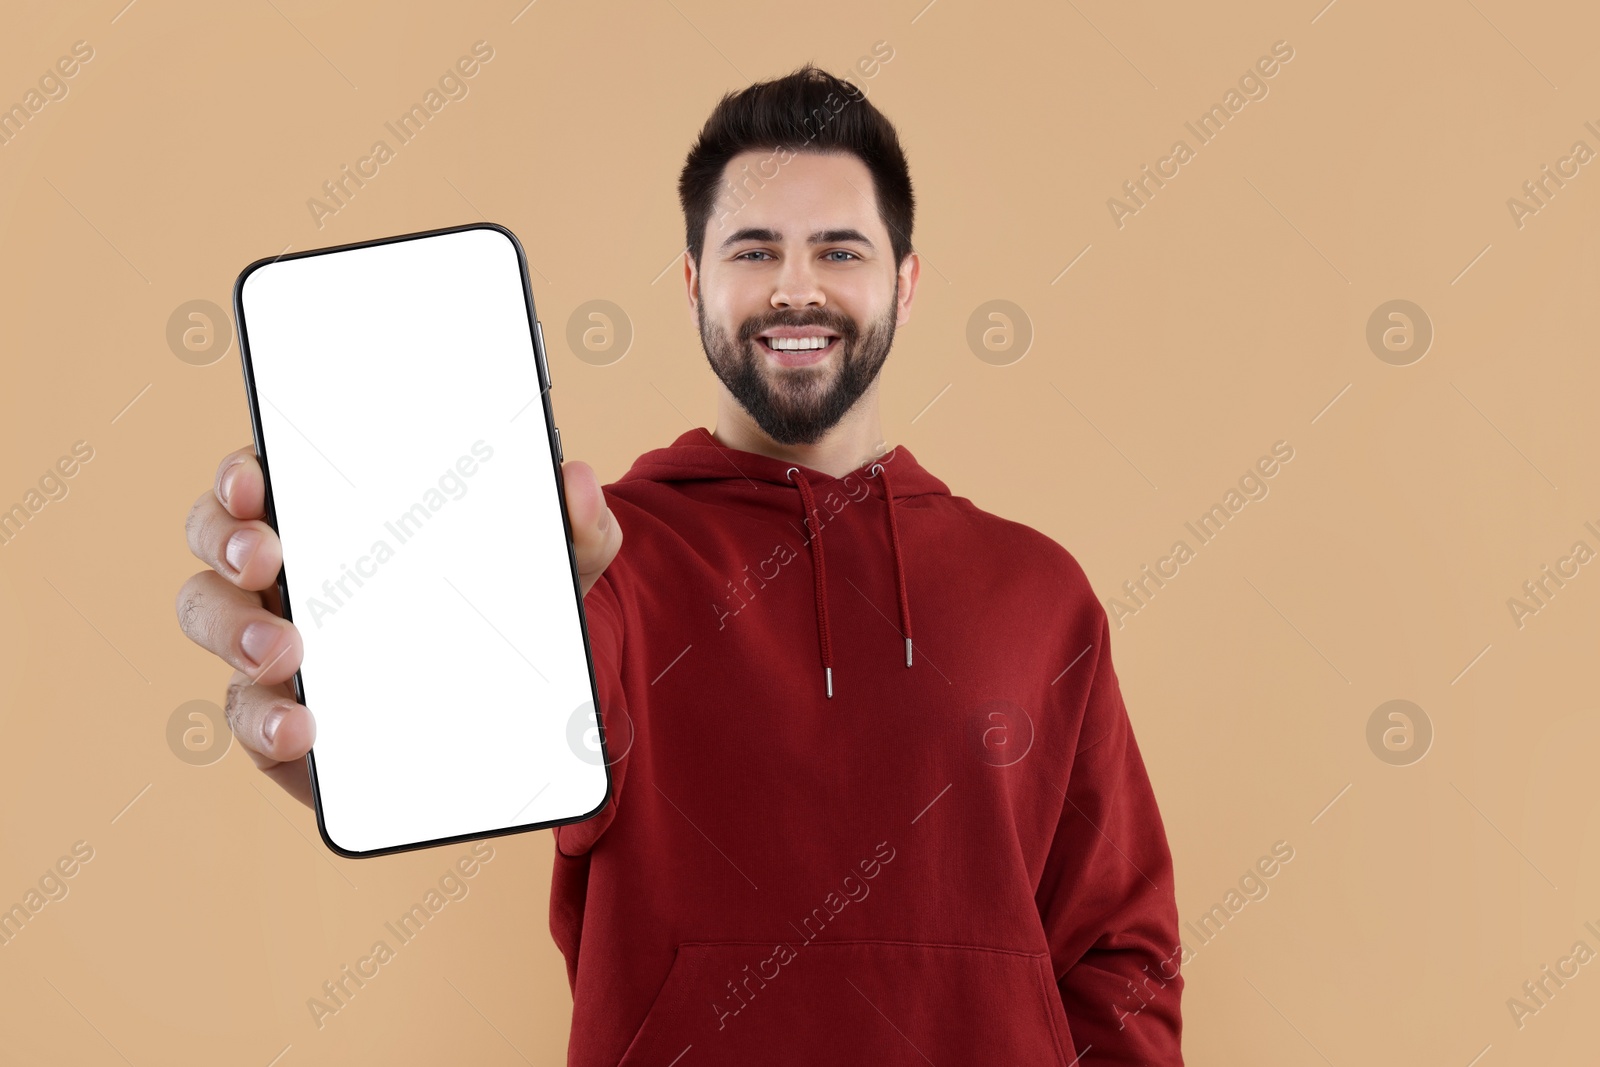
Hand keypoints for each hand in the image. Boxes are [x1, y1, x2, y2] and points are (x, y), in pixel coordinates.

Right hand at [176, 447, 621, 809]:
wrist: (516, 703)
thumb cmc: (505, 601)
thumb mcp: (553, 564)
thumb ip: (575, 524)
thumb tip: (581, 481)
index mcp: (336, 511)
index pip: (265, 472)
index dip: (243, 471)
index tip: (254, 479)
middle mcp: (289, 569)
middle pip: (219, 541)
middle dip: (229, 544)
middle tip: (267, 560)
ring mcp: (275, 642)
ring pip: (217, 624)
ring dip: (235, 634)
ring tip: (285, 654)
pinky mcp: (283, 716)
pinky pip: (250, 717)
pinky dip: (265, 723)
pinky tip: (300, 729)